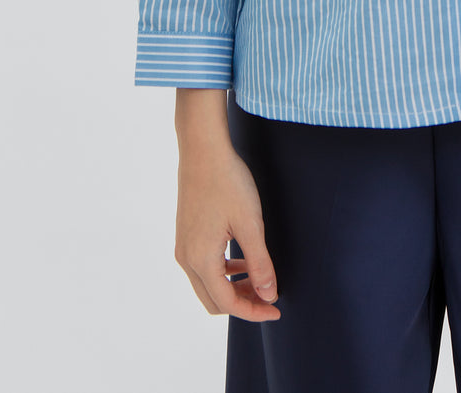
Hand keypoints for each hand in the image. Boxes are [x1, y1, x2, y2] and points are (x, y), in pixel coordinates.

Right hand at [174, 135, 281, 321]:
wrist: (202, 149)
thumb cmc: (227, 182)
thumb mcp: (250, 224)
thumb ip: (259, 263)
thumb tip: (268, 295)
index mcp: (200, 259)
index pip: (227, 303)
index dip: (254, 311)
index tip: (276, 309)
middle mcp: (186, 258)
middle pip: (213, 301)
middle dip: (242, 304)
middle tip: (269, 296)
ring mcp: (184, 246)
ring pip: (208, 285)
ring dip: (233, 288)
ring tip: (260, 279)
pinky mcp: (186, 235)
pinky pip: (204, 268)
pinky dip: (224, 273)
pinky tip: (243, 260)